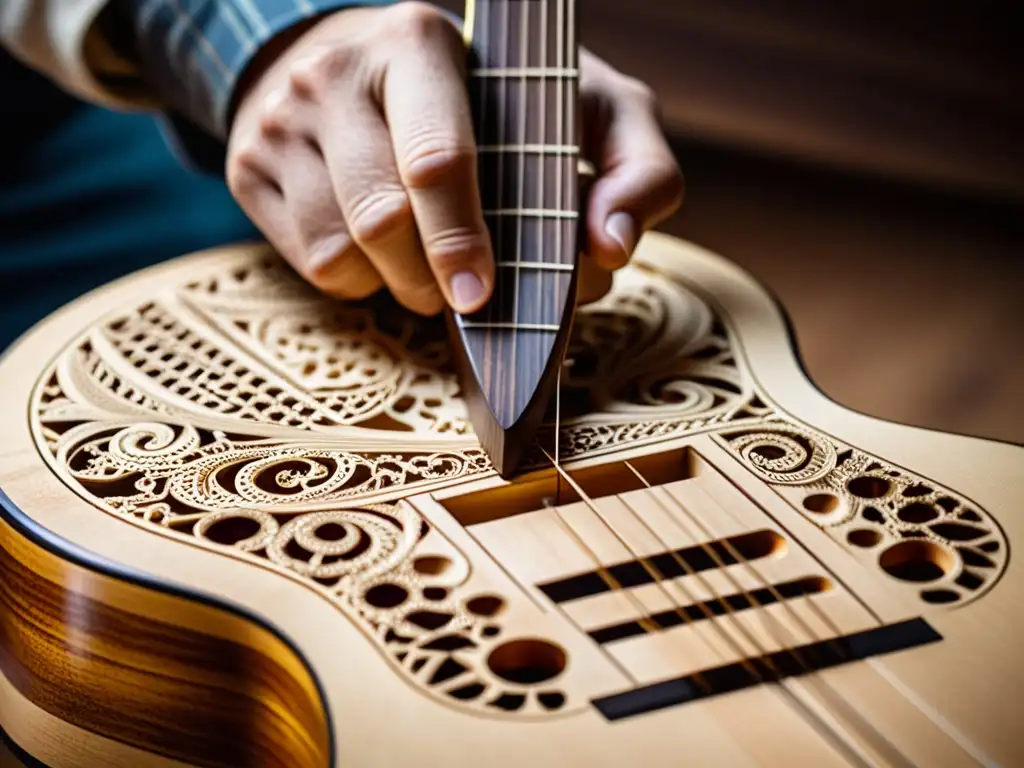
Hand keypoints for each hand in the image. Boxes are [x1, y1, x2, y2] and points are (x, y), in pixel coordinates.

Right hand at [226, 2, 682, 314]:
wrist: (356, 61)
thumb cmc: (491, 99)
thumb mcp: (583, 107)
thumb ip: (635, 166)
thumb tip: (611, 248)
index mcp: (420, 43)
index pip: (437, 161)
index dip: (462, 241)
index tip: (483, 294)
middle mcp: (337, 72)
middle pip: (383, 220)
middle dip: (434, 278)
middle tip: (468, 290)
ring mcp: (282, 120)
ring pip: (342, 251)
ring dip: (399, 284)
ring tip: (428, 264)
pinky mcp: (248, 165)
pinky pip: (311, 264)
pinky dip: (359, 279)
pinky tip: (382, 250)